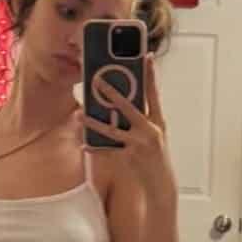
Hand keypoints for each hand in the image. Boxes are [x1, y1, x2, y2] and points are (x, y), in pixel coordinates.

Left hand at [82, 55, 173, 192]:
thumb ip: (141, 120)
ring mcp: (140, 144)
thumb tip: (120, 105)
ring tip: (80, 114)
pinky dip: (95, 149)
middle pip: (128, 107)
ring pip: (112, 130)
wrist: (161, 185)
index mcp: (158, 121)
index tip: (147, 57)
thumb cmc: (155, 158)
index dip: (151, 74)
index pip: (154, 93)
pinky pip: (108, 151)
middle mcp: (150, 130)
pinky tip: (84, 146)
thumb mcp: (155, 136)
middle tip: (97, 80)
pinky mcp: (130, 158)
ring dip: (94, 122)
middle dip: (111, 93)